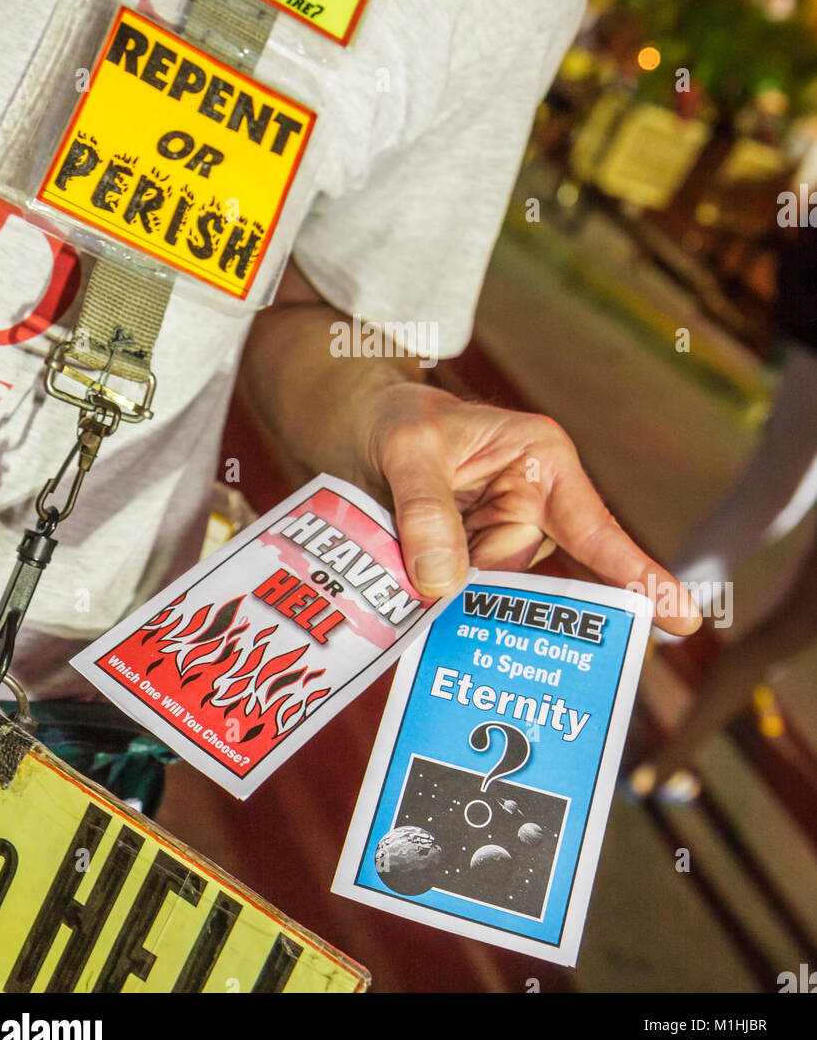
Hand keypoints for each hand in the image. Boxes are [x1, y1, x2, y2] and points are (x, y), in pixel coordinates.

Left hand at [357, 381, 700, 635]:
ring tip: (404, 557)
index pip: (594, 529)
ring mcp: (507, 534)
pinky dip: (444, 602)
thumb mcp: (407, 452)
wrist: (357, 427)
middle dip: (489, 590)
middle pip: (532, 576)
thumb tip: (443, 584)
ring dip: (453, 594)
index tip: (683, 618)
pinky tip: (418, 600)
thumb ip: (426, 512)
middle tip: (440, 581)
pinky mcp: (476, 558)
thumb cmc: (396, 421)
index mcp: (542, 462)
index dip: (636, 575)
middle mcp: (536, 502)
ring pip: (495, 594)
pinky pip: (470, 596)